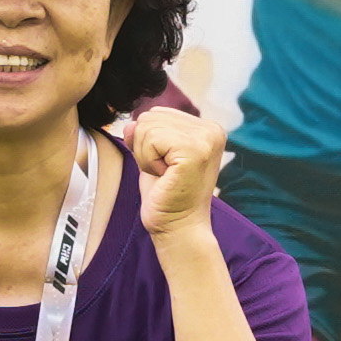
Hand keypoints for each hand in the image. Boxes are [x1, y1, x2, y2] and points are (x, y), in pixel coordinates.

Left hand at [125, 106, 227, 241]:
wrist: (178, 228)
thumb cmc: (166, 196)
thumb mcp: (152, 156)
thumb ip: (144, 134)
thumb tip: (130, 122)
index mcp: (206, 128)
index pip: (156, 113)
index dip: (148, 143)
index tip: (166, 167)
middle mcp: (211, 129)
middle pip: (149, 116)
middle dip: (145, 148)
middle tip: (164, 173)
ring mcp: (206, 138)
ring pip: (146, 126)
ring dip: (146, 156)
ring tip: (165, 175)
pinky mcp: (195, 149)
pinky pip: (150, 139)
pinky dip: (148, 161)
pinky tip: (165, 177)